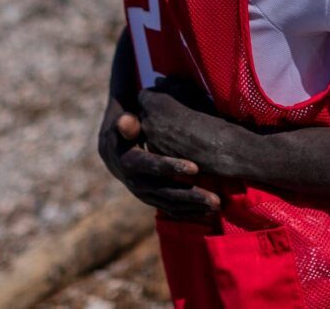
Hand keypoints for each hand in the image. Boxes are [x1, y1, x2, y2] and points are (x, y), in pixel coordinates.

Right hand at [96, 96, 220, 218]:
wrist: (113, 145)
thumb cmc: (129, 121)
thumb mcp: (126, 116)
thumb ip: (130, 118)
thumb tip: (124, 121)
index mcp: (125, 158)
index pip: (148, 165)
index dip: (170, 167)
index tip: (195, 168)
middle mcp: (131, 180)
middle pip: (161, 191)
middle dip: (188, 195)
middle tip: (215, 199)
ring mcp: (141, 191)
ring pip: (167, 203)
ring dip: (192, 206)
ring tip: (217, 206)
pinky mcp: (149, 197)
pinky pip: (169, 208)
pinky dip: (187, 212)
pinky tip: (208, 213)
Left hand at [138, 86, 248, 179]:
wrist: (220, 148)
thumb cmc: (209, 116)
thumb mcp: (191, 93)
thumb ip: (171, 85)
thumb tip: (158, 81)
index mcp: (155, 104)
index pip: (144, 95)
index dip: (156, 95)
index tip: (167, 97)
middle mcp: (148, 123)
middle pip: (145, 112)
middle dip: (154, 111)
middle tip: (173, 112)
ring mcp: (152, 141)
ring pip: (149, 130)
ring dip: (158, 127)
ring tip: (178, 128)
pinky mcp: (159, 156)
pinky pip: (156, 144)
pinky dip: (163, 141)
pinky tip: (180, 141)